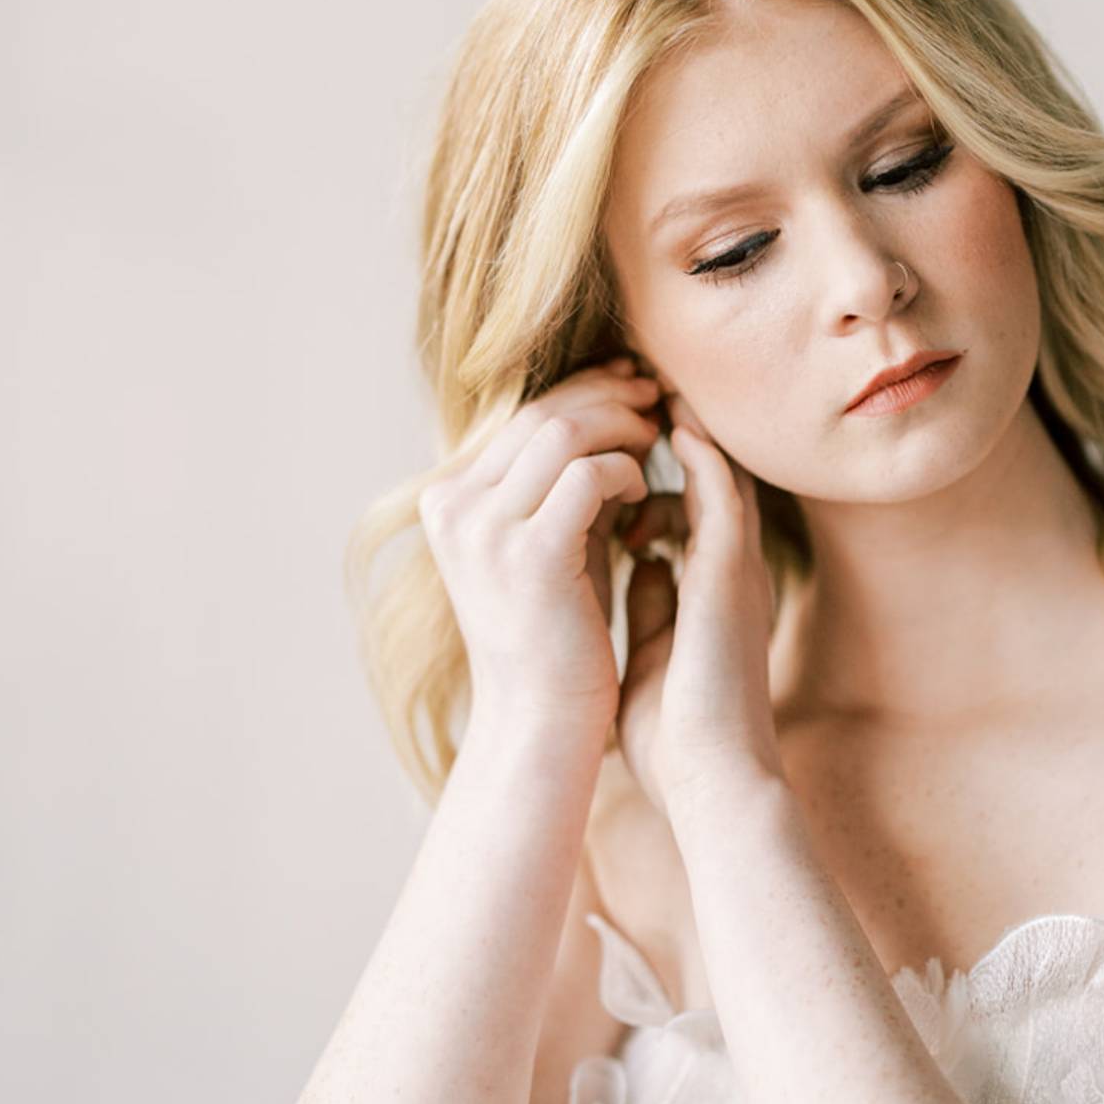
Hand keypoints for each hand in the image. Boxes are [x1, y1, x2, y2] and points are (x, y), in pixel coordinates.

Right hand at [416, 354, 664, 731]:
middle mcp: (452, 508)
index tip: (630, 382)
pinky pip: (585, 476)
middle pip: (540, 413)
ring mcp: (483, 530)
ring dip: (620, 426)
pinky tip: (643, 490)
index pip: (520, 415)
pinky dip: (623, 471)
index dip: (581, 389)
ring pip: (562, 433)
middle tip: (655, 392)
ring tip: (656, 437)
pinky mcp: (527, 555)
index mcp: (448, 501)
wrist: (543, 721)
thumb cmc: (559, 634)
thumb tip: (609, 413)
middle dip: (606, 394)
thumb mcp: (555, 540)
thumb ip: (567, 482)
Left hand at [615, 393, 785, 816]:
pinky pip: (724, 499)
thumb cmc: (678, 739)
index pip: (684, 511)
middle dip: (674, 435)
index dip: (653, 470)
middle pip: (707, 481)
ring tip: (656, 389)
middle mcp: (728, 575)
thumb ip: (649, 602)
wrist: (708, 785)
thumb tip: (632, 562)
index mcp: (707, 595)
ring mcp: (736, 574)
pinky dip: (703, 458)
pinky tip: (676, 424)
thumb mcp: (654, 651)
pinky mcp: (734, 579)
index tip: (615, 443)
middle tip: (639, 393)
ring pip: (721, 478)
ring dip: (692, 432)